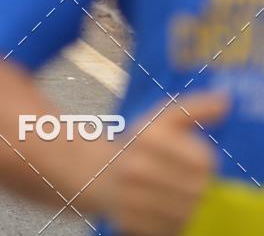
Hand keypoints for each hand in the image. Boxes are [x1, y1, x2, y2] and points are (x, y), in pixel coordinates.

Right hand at [90, 92, 227, 235]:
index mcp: (147, 137)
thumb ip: (195, 108)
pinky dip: (175, 223)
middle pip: (197, 189)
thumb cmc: (140, 143)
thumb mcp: (164, 119)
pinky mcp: (129, 221)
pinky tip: (167, 209)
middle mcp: (136, 167)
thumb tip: (225, 101)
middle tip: (190, 181)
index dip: (206, 161)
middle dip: (199, 186)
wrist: (99, 172)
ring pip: (186, 212)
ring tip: (178, 195)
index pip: (203, 161)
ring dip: (189, 207)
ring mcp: (131, 196)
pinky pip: (170, 229)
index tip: (197, 160)